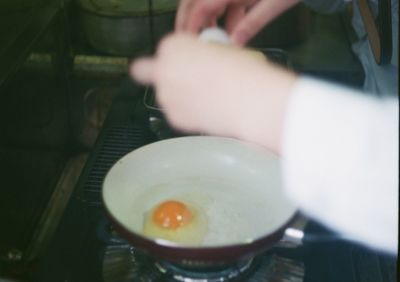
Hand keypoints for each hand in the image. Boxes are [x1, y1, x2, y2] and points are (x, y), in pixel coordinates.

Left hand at [130, 34, 297, 152]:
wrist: (249, 101)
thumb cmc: (242, 70)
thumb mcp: (219, 50)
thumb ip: (197, 56)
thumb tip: (196, 66)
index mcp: (173, 45)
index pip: (167, 48)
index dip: (181, 55)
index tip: (194, 61)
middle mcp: (162, 70)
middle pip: (146, 70)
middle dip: (159, 74)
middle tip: (179, 81)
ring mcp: (165, 96)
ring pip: (164, 94)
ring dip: (177, 96)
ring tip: (205, 100)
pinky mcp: (174, 119)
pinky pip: (176, 113)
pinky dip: (187, 114)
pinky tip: (207, 112)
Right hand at [175, 0, 299, 44]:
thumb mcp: (274, 5)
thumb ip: (252, 24)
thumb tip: (234, 43)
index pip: (201, 5)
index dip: (191, 24)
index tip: (188, 40)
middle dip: (189, 18)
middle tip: (187, 38)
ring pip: (207, 1)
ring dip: (205, 18)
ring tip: (211, 37)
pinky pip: (222, 1)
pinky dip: (222, 14)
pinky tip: (230, 28)